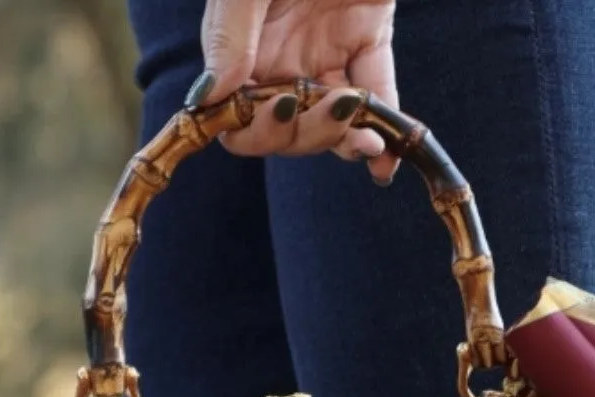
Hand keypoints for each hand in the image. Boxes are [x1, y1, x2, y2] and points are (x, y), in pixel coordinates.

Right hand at [187, 0, 398, 183]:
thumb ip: (228, 36)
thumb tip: (210, 100)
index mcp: (240, 47)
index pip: (237, 118)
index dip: (252, 130)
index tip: (275, 114)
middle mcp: (280, 59)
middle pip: (285, 130)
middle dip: (305, 135)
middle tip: (331, 111)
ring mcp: (324, 52)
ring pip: (329, 123)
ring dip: (343, 140)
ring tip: (364, 138)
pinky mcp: (369, 39)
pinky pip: (378, 96)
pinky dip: (384, 132)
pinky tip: (383, 162)